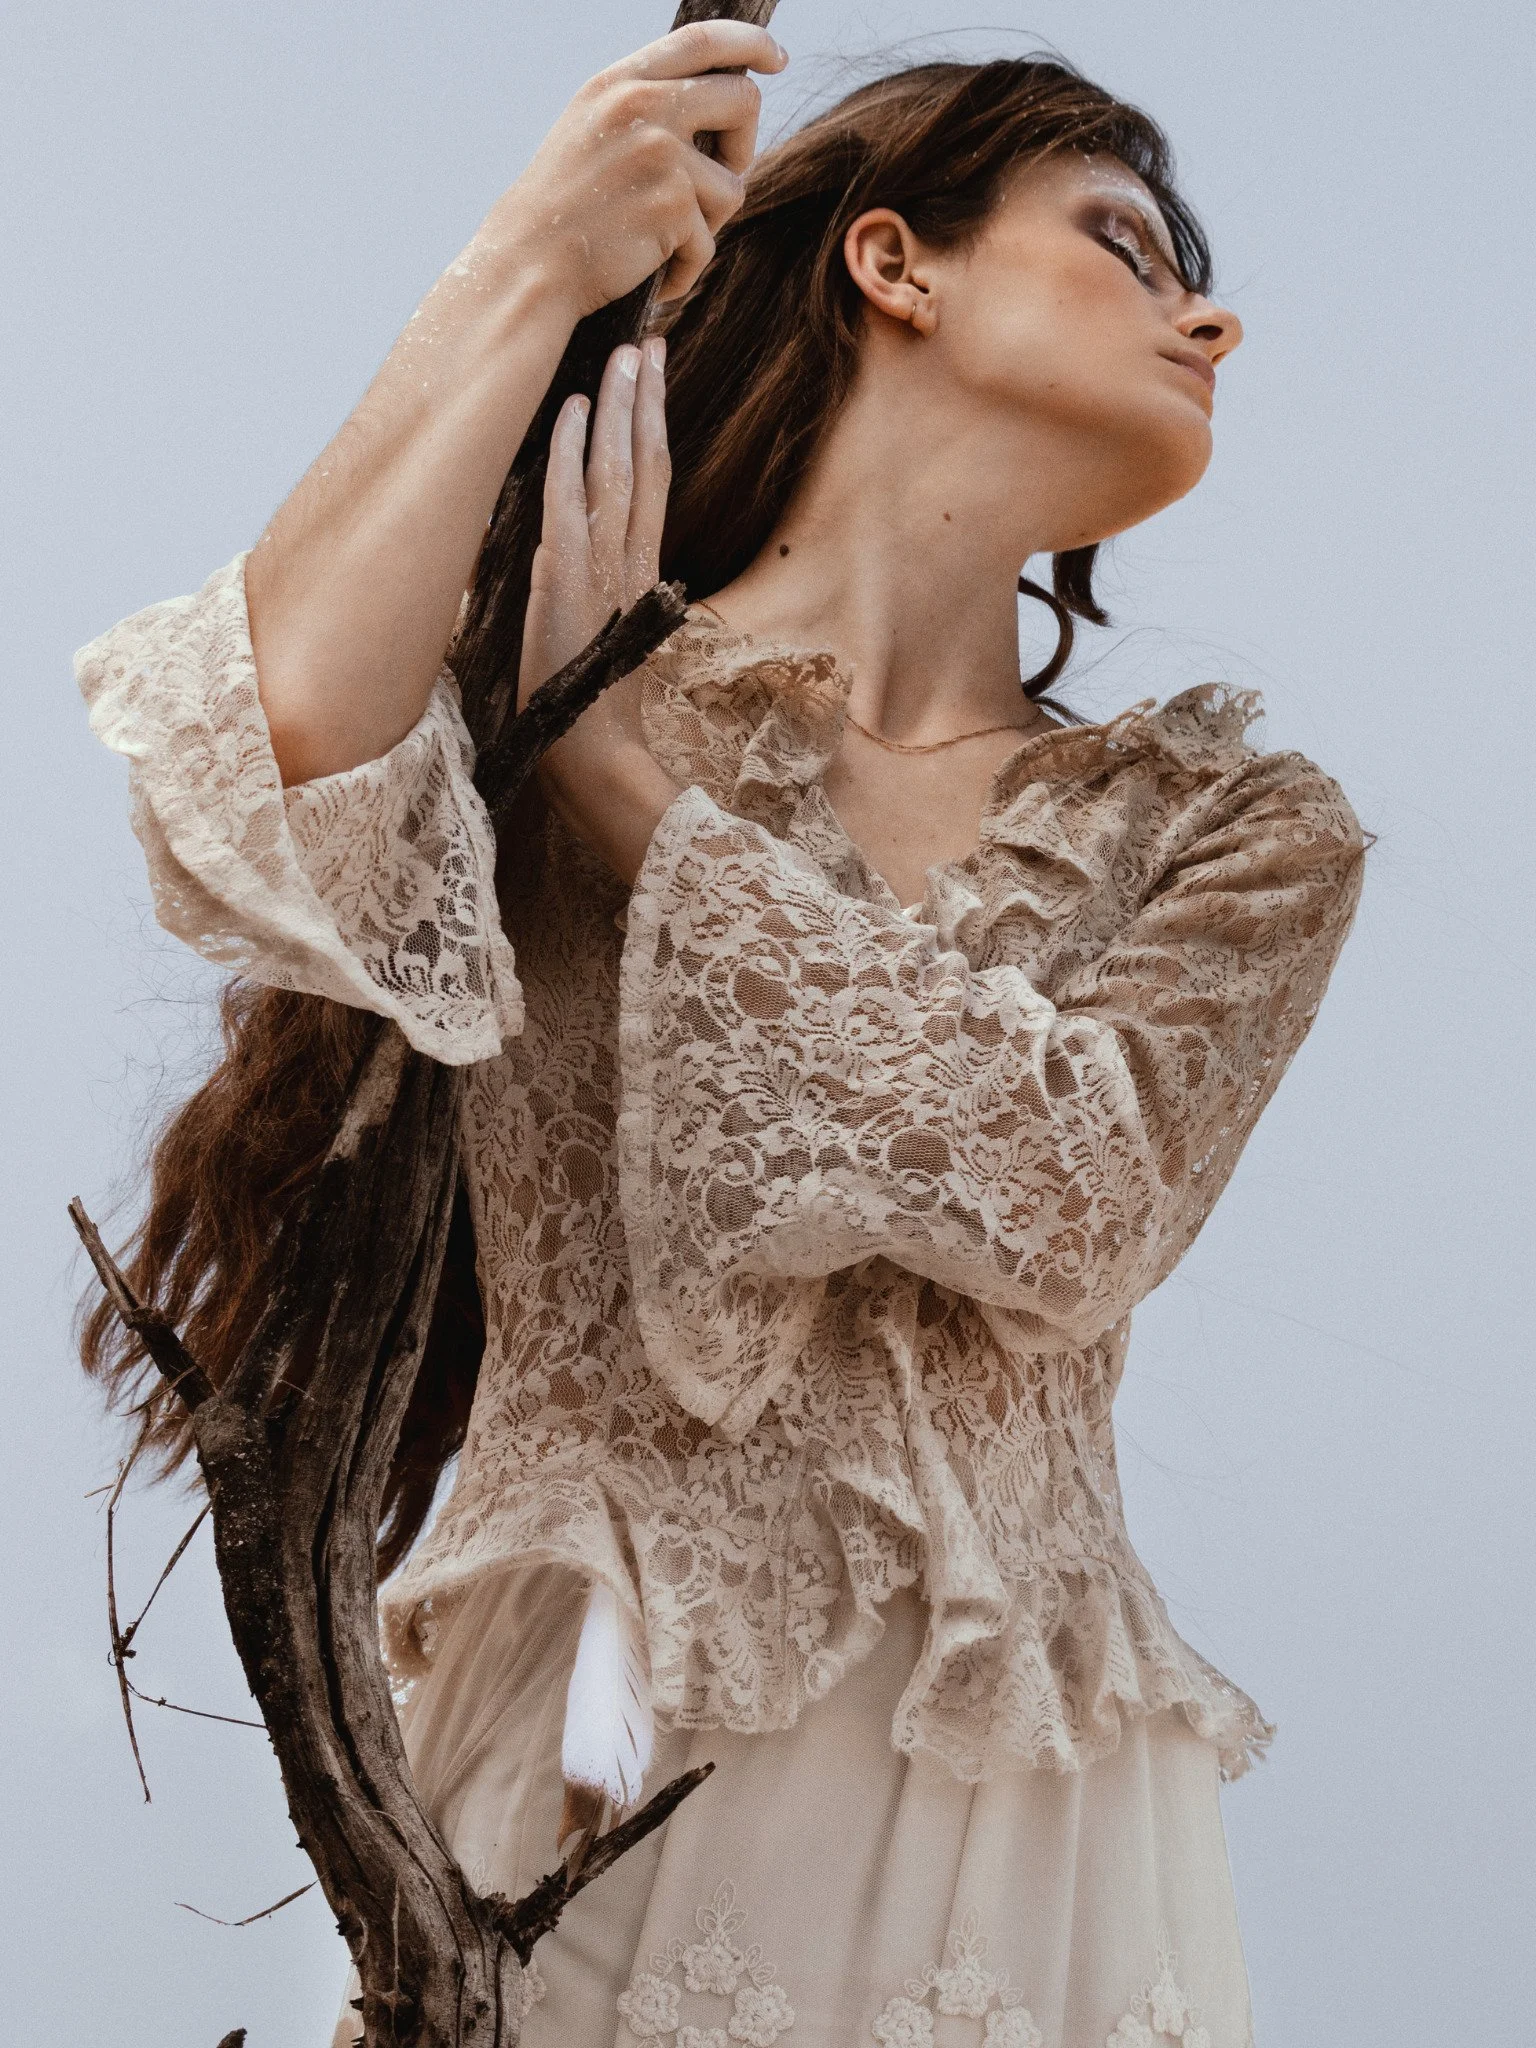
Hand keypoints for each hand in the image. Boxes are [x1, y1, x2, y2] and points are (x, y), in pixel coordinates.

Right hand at [479, 20, 786, 319]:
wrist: (531, 262)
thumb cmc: (566, 207)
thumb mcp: (595, 129)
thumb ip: (648, 104)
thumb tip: (722, 99)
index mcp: (622, 81)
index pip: (702, 41)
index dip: (750, 43)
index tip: (776, 58)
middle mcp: (643, 107)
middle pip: (742, 102)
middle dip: (743, 146)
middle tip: (722, 177)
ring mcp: (661, 155)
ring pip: (732, 186)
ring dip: (708, 221)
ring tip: (661, 237)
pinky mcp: (673, 208)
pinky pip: (709, 241)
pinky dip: (687, 266)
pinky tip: (654, 272)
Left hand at [519, 338, 682, 884]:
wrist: (592, 755)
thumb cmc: (592, 711)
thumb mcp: (605, 640)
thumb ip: (603, 597)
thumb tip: (585, 569)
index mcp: (640, 572)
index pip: (653, 484)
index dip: (653, 427)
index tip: (653, 381)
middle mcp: (629, 560)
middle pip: (645, 463)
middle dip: (644, 401)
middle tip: (647, 344)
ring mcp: (601, 566)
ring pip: (616, 470)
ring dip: (616, 410)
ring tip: (621, 357)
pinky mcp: (566, 578)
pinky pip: (567, 502)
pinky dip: (567, 455)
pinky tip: (571, 413)